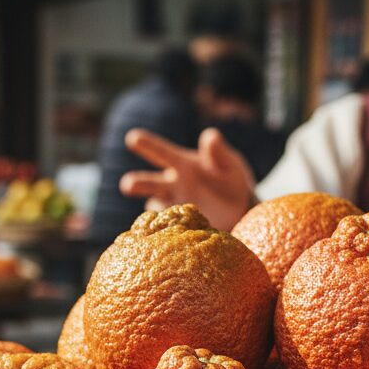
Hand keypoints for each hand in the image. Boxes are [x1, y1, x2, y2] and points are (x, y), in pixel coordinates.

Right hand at [120, 127, 255, 230]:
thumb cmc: (231, 180)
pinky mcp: (180, 227)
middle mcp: (172, 185)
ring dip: (154, 210)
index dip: (147, 145)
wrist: (240, 211)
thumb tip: (210, 136)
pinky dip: (164, 230)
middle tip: (127, 185)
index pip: (162, 152)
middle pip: (149, 183)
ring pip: (155, 208)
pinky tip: (166, 232)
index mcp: (181, 165)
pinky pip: (167, 229)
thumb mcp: (229, 163)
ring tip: (155, 211)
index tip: (132, 138)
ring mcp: (174, 207)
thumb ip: (219, 152)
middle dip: (137, 183)